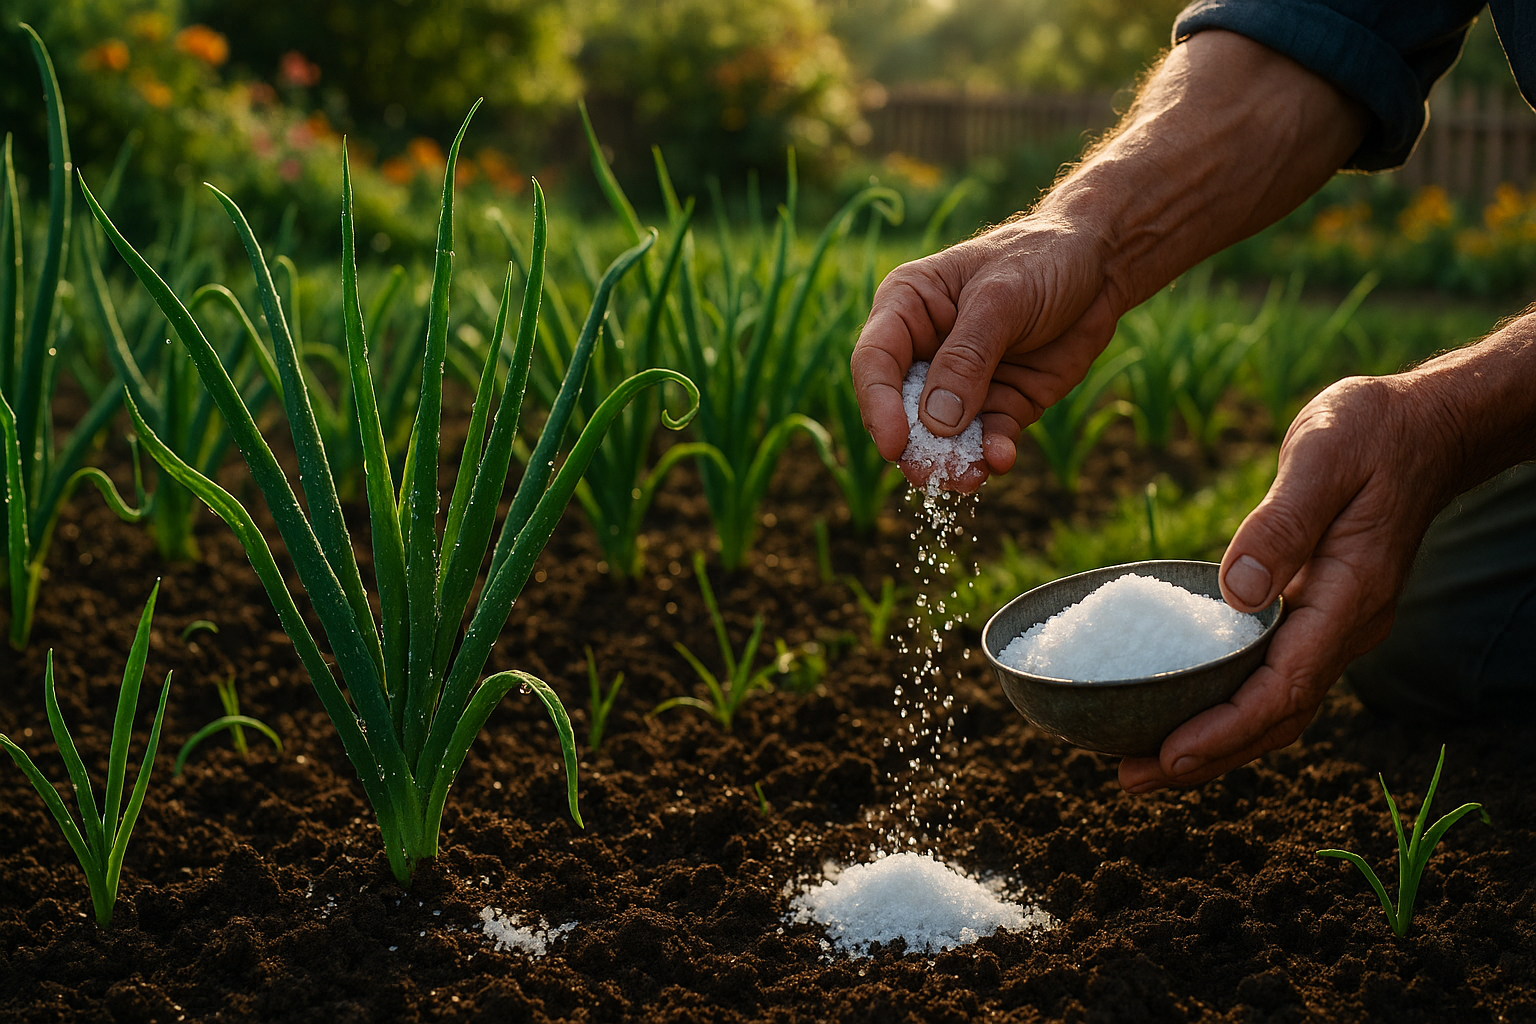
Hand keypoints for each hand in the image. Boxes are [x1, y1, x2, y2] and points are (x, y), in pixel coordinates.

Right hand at [850, 217, 1121, 491]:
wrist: (1103, 265)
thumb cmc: (1042, 259)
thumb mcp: (1002, 299)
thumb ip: (967, 358)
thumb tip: (936, 422)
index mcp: (907, 308)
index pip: (874, 361)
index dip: (878, 405)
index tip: (894, 444)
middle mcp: (925, 350)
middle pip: (901, 409)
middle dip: (914, 445)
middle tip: (929, 473)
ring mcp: (961, 383)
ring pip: (941, 435)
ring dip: (951, 461)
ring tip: (968, 478)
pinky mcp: (999, 405)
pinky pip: (985, 439)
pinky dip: (991, 454)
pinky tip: (1001, 458)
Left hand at [1118, 375, 1458, 791]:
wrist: (1422, 428)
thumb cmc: (1369, 433)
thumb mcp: (1321, 457)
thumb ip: (1280, 523)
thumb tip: (1235, 591)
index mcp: (1348, 596)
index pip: (1284, 687)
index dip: (1226, 728)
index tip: (1168, 754)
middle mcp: (1345, 626)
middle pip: (1275, 717)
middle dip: (1206, 755)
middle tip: (1129, 778)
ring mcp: (1334, 625)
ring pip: (1274, 705)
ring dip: (1213, 740)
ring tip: (1140, 761)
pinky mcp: (1316, 614)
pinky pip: (1270, 676)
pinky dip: (1225, 703)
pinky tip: (1178, 707)